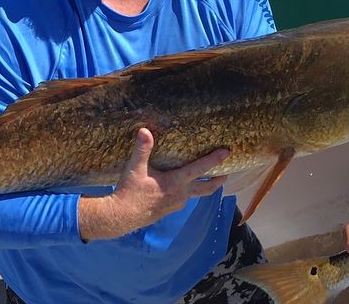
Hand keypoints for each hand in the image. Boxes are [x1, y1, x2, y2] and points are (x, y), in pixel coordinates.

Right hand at [79, 128, 228, 239]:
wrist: (121, 217)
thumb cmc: (129, 192)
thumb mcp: (135, 168)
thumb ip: (142, 149)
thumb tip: (145, 130)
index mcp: (176, 183)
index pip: (200, 169)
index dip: (214, 159)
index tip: (227, 152)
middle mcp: (181, 194)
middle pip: (207, 188)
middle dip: (218, 180)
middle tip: (227, 172)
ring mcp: (176, 204)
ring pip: (196, 194)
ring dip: (204, 185)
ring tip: (209, 177)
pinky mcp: (169, 209)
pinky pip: (185, 199)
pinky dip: (190, 191)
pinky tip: (183, 186)